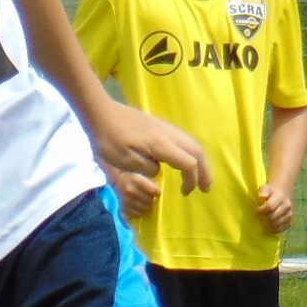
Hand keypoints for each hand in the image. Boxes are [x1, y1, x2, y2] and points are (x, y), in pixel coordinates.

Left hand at [90, 101, 210, 194]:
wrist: (100, 112)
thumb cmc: (108, 139)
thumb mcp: (124, 161)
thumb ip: (147, 168)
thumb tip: (159, 170)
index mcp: (161, 145)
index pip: (188, 163)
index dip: (192, 180)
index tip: (185, 193)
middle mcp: (169, 134)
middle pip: (197, 151)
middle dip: (205, 171)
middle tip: (206, 189)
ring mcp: (166, 127)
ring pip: (192, 143)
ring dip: (200, 161)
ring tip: (199, 177)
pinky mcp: (160, 125)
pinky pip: (184, 139)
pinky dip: (190, 153)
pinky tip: (184, 161)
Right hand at [106, 165, 159, 216]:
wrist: (115, 180)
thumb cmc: (131, 174)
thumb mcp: (141, 170)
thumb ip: (151, 174)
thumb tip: (159, 180)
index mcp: (135, 180)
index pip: (154, 191)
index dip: (156, 191)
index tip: (155, 190)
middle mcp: (130, 191)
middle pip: (150, 200)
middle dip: (151, 198)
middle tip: (148, 194)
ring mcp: (126, 201)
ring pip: (145, 208)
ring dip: (146, 204)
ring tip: (143, 199)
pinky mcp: (123, 208)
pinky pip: (137, 213)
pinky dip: (140, 210)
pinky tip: (138, 204)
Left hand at [255, 182, 295, 233]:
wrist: (284, 192)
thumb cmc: (271, 191)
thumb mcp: (265, 188)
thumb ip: (262, 191)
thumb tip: (262, 197)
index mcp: (280, 197)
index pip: (269, 207)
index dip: (261, 211)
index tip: (256, 211)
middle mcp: (287, 206)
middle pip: (273, 217)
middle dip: (264, 218)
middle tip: (260, 217)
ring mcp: (290, 214)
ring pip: (277, 224)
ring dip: (268, 225)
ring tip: (264, 221)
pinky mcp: (291, 220)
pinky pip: (282, 229)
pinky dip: (275, 229)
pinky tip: (270, 226)